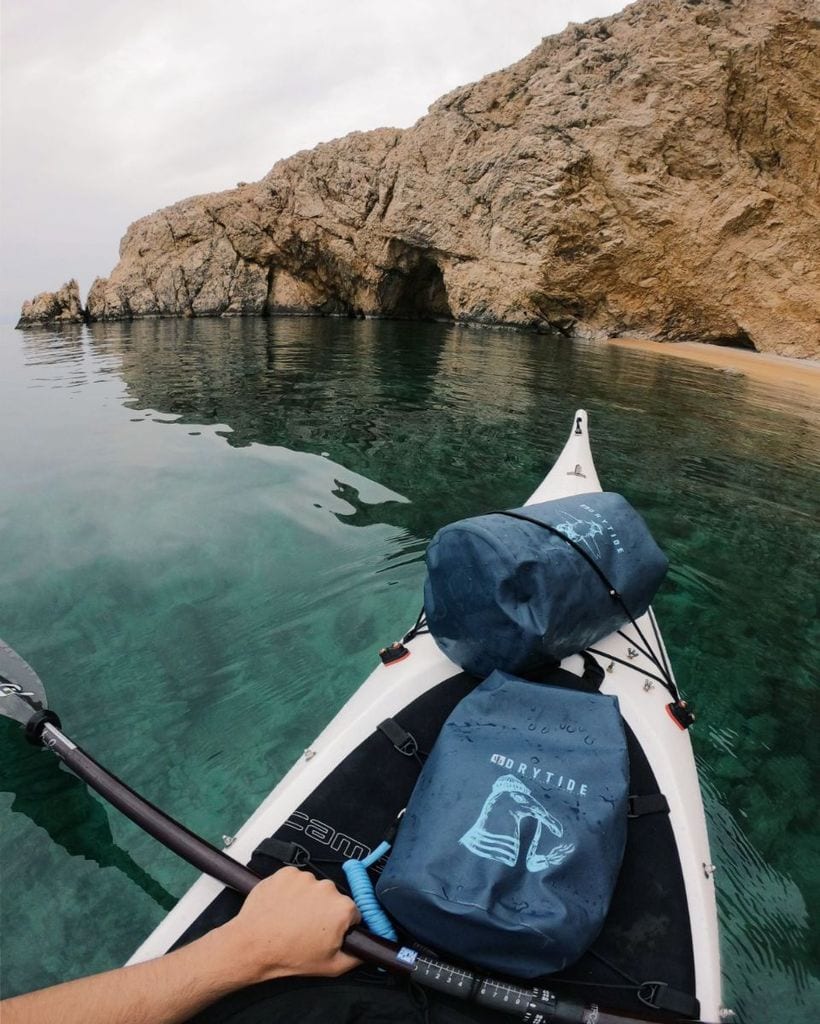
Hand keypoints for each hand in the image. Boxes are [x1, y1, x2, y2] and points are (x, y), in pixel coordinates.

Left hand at [219, 866, 361, 982]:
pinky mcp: (286, 872)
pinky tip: (282, 907)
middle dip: (323, 911)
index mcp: (342, 908)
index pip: (352, 913)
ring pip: (312, 888)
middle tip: (306, 928)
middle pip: (332, 898)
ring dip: (305, 899)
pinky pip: (294, 879)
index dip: (340, 925)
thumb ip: (357, 956)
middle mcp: (327, 888)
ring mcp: (305, 878)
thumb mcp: (331, 967)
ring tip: (291, 919)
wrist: (253, 945)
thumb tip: (368, 949)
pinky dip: (289, 890)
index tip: (327, 933)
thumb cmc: (289, 955)